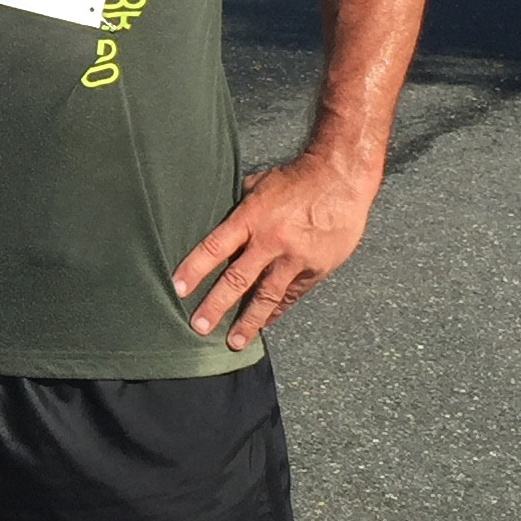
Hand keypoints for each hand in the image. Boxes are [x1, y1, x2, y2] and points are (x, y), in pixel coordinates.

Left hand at [170, 152, 381, 352]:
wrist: (342, 178)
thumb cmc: (297, 178)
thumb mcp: (259, 184)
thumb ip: (239, 208)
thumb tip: (214, 222)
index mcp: (252, 217)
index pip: (215, 247)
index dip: (194, 269)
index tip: (178, 288)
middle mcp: (272, 240)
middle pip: (237, 279)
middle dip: (215, 306)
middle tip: (199, 327)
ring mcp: (295, 258)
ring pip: (267, 296)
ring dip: (249, 322)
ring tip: (234, 342)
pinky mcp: (316, 268)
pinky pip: (291, 295)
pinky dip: (277, 310)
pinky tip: (265, 322)